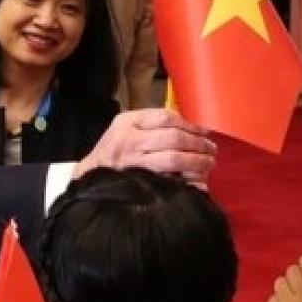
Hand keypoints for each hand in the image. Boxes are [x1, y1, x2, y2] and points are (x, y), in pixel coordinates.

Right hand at [75, 109, 216, 186]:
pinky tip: (198, 184)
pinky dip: (186, 183)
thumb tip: (190, 128)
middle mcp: (129, 140)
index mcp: (128, 122)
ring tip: (208, 165)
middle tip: (212, 150)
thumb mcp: (126, 127)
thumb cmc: (114, 149)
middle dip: (197, 144)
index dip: (190, 125)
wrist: (90, 175)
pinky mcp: (137, 181)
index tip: (205, 133)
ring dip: (196, 162)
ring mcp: (133, 162)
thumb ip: (152, 124)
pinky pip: (167, 180)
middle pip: (172, 138)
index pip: (166, 118)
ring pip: (172, 159)